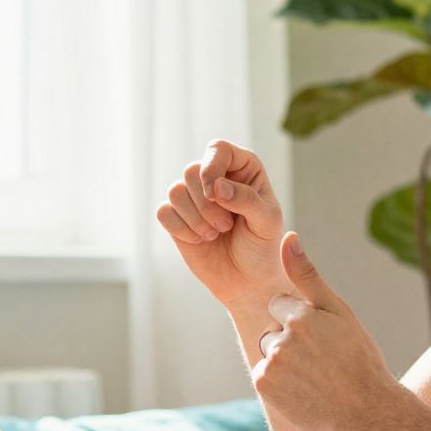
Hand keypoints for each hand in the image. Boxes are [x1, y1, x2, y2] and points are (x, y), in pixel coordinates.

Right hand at [155, 139, 291, 310]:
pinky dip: (181, 229)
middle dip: (206, 204)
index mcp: (243, 169)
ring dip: (194, 218)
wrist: (249, 281)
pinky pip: (164, 212)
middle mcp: (216, 177)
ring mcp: (195, 198)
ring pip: (175, 191)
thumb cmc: (264, 247)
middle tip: (226, 226)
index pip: (218, 149)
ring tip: (214, 234)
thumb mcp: (266, 222)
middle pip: (192, 171)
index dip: (212, 168)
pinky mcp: (178, 218)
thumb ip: (246, 199)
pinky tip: (199, 240)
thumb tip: (216, 186)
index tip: (215, 194)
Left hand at [252, 232, 396, 430]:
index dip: (302, 320)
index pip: (282, 306)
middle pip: (272, 329)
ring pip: (268, 352)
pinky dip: (278, 384)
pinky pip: (264, 376)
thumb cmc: (358, 358)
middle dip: (289, 340)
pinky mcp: (264, 387)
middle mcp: (280, 338)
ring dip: (283, 362)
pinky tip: (302, 391)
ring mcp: (271, 364)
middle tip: (320, 361)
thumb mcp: (339, 311)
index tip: (322, 338)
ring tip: (312, 376)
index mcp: (300, 315)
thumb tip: (288, 237)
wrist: (366, 411)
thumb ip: (308, 275)